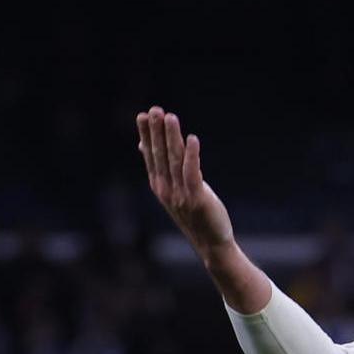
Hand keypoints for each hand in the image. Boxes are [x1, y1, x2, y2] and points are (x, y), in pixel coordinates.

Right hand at [136, 106, 233, 254]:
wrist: (211, 243)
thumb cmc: (194, 215)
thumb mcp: (172, 190)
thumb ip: (160, 168)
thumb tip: (143, 145)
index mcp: (159, 185)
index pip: (151, 154)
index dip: (147, 134)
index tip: (143, 115)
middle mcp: (166, 188)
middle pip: (159, 154)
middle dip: (156, 131)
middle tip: (154, 110)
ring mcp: (180, 194)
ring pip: (174, 160)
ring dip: (171, 137)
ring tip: (170, 117)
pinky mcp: (196, 198)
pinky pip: (192, 173)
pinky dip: (192, 155)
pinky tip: (192, 139)